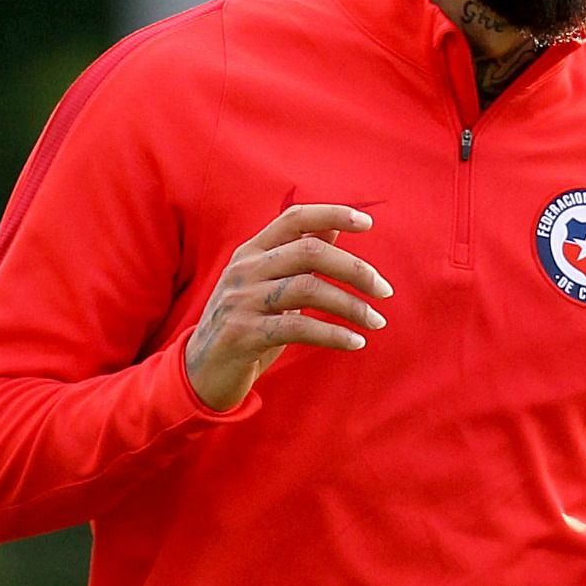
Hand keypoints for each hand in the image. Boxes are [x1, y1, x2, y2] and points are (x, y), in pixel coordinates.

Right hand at [184, 204, 392, 410]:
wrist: (201, 371)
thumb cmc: (247, 323)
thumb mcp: (268, 284)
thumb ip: (297, 256)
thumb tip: (334, 227)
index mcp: (252, 251)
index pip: (295, 218)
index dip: (332, 214)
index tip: (368, 223)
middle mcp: (245, 270)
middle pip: (310, 252)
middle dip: (355, 269)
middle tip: (385, 291)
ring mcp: (241, 301)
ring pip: (308, 289)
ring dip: (351, 306)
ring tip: (376, 321)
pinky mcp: (244, 334)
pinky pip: (299, 328)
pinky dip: (334, 334)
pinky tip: (356, 342)